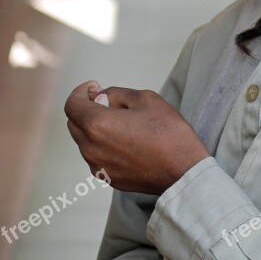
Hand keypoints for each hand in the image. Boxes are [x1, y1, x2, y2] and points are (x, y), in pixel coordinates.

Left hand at [65, 81, 210, 194]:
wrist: (184, 169)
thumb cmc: (167, 131)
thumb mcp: (145, 99)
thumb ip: (115, 93)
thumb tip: (98, 95)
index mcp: (98, 125)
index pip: (72, 105)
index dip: (81, 92)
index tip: (94, 87)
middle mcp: (91, 148)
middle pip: (74, 123)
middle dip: (86, 109)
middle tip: (109, 102)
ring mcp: (98, 167)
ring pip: (84, 141)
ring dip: (94, 128)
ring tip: (122, 123)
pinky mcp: (107, 179)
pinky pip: (96, 157)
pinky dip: (103, 145)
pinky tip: (126, 141)